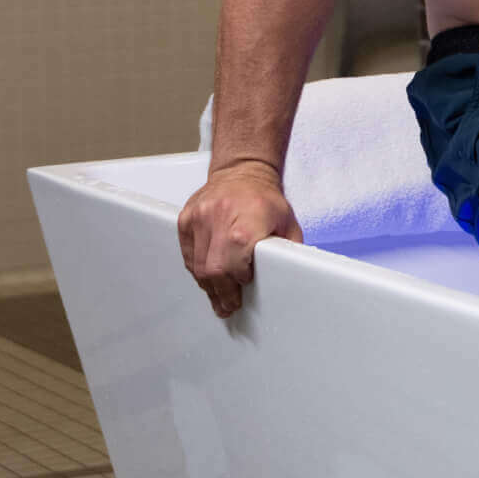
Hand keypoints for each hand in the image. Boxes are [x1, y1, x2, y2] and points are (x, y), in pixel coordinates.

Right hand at [177, 161, 301, 318]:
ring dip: (208, 285)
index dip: (238, 284)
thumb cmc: (265, 197)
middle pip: (213, 270)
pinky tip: (206, 277)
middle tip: (228, 306)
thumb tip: (292, 275)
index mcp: (246, 222)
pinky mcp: (185, 219)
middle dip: (221, 293)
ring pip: (197, 266)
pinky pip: (187, 254)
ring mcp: (199, 218)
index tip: (243, 293)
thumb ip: (287, 250)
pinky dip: (196, 269)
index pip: (234, 266)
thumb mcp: (287, 223)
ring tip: (218, 298)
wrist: (243, 171)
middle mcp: (219, 219)